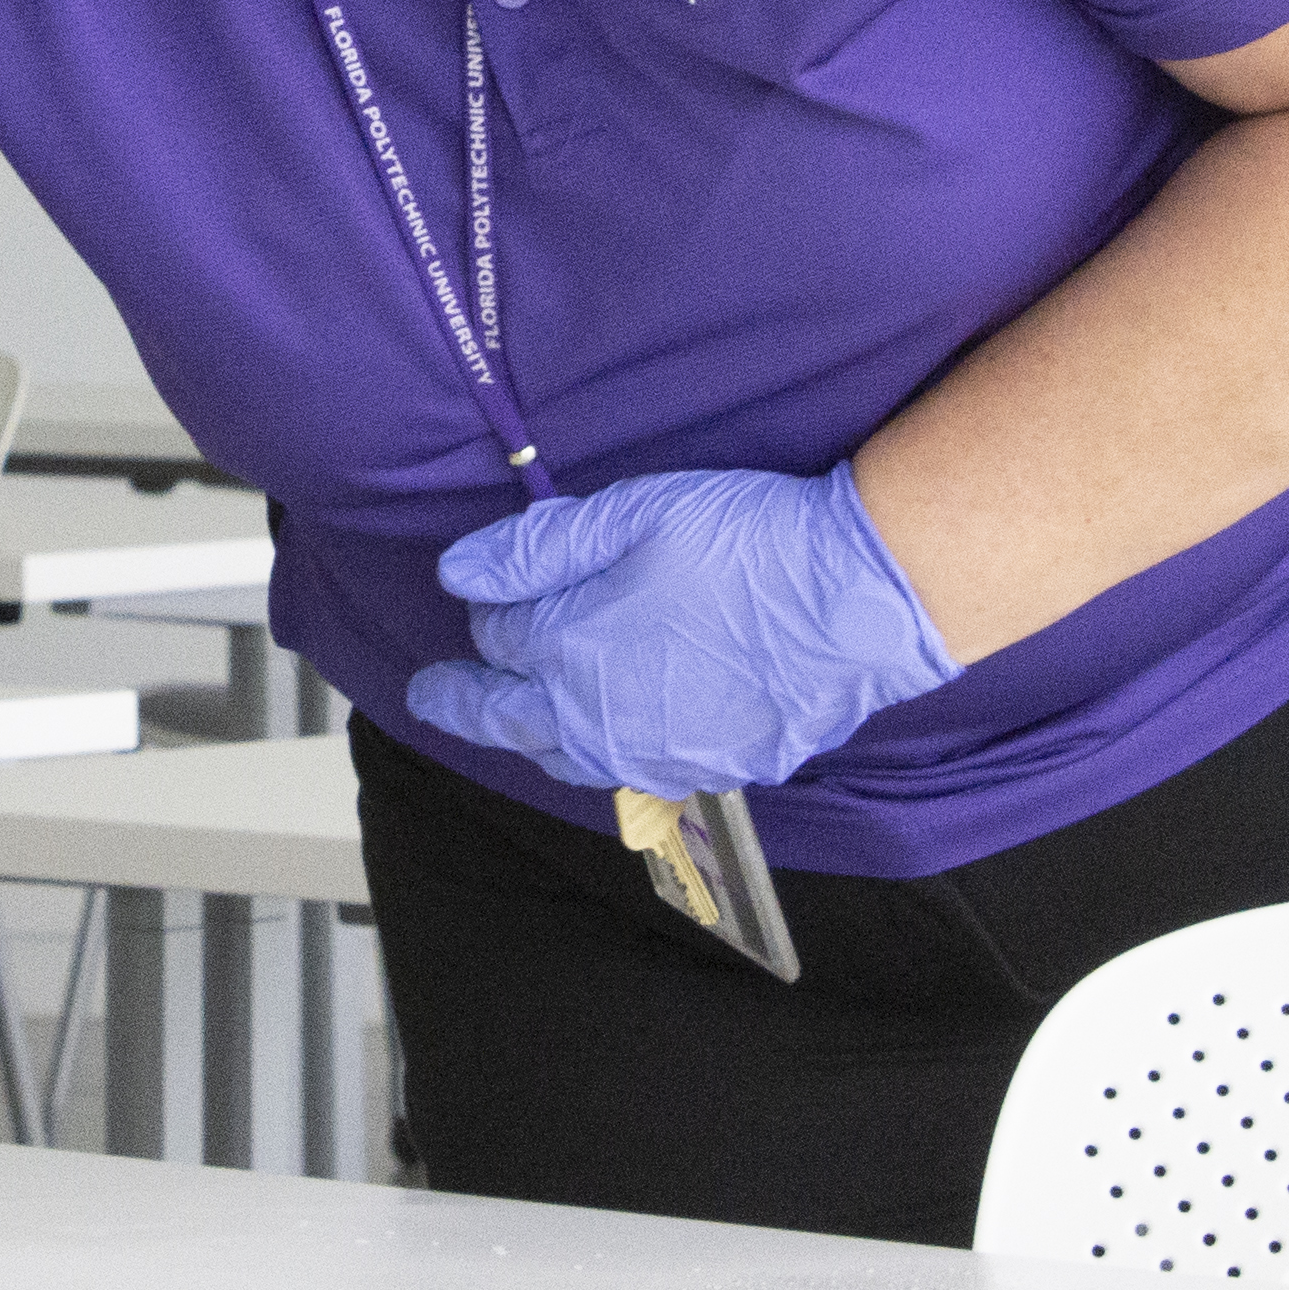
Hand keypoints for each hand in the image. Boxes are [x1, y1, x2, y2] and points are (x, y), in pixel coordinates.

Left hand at [397, 464, 958, 797]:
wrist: (855, 605)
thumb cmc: (749, 546)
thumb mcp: (632, 515)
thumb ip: (536, 549)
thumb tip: (458, 573)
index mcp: (566, 653)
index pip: (496, 640)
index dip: (490, 611)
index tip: (490, 595)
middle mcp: (596, 720)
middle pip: (507, 719)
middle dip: (463, 703)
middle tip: (433, 698)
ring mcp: (652, 757)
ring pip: (565, 758)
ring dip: (530, 738)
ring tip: (515, 725)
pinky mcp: (708, 771)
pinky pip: (630, 774)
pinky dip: (600, 756)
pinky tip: (611, 741)